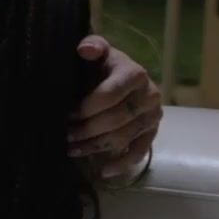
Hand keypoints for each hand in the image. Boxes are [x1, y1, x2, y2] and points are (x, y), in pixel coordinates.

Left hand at [68, 35, 162, 181]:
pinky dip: (122, 164)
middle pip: (116, 119)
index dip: (86, 108)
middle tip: (64, 135)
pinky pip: (140, 152)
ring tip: (71, 149)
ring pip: (124, 137)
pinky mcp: (153, 133)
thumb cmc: (102, 65)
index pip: (109, 95)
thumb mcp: (97, 52)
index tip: (66, 115)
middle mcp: (150, 95)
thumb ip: (92, 46)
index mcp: (135, 74)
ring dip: (95, 147)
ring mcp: (153, 116)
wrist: (118, 76)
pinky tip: (103, 172)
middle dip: (87, 130)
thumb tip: (85, 49)